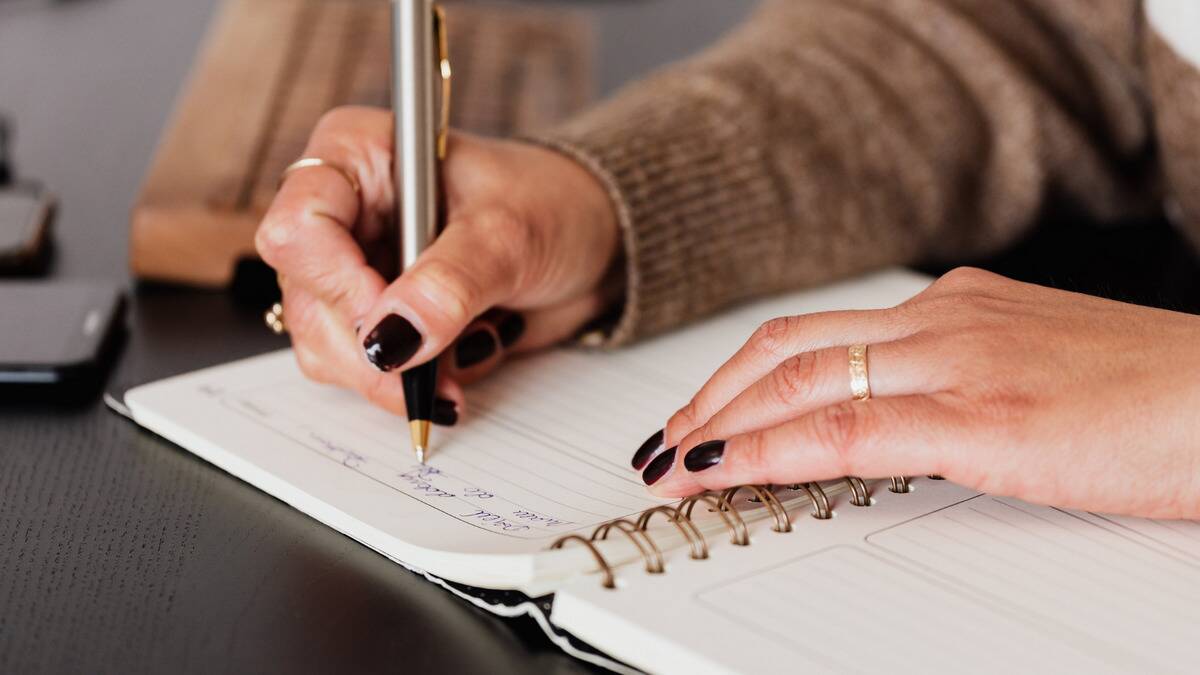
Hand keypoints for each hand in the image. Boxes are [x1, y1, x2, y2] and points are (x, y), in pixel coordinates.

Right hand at [255, 106, 621, 418]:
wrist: (595, 242)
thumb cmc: (554, 205)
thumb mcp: (509, 235)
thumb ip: (449, 285)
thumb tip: (391, 340)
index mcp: (358, 156)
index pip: (299, 226)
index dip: (338, 285)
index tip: (395, 326)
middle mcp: (344, 213)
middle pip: (308, 300)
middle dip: (372, 351)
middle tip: (430, 373)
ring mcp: (357, 270)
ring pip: (327, 347)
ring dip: (395, 375)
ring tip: (466, 356)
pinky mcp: (381, 319)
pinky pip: (366, 372)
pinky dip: (416, 382)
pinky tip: (465, 357)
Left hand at [640, 268, 1199, 519]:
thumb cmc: (1152, 395)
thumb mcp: (1034, 373)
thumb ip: (961, 384)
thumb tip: (899, 419)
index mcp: (956, 309)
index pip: (816, 336)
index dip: (741, 376)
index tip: (702, 414)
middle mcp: (944, 321)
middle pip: (786, 347)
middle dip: (711, 397)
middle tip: (665, 440)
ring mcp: (957, 362)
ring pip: (799, 380)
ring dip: (720, 422)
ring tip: (675, 462)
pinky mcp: (981, 417)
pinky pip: (844, 428)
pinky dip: (768, 448)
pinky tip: (726, 471)